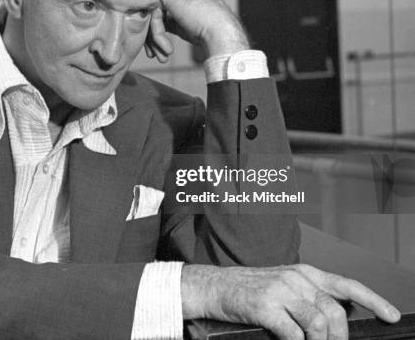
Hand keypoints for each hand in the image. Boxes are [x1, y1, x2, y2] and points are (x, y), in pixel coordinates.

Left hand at [144, 0, 248, 62]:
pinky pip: (154, 17)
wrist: (221, 30)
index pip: (163, 3)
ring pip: (153, 13)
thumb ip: (169, 15)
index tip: (159, 46)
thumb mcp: (185, 18)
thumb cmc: (209, 28)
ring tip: (162, 55)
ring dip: (155, 38)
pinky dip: (158, 35)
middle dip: (153, 32)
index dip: (159, 25)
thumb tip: (153, 21)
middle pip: (155, 6)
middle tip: (155, 54)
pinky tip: (167, 48)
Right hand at [181, 263, 400, 339]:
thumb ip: (310, 296)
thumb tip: (335, 319)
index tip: (392, 315)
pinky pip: (294, 334)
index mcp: (304, 273)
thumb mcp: (284, 285)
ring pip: (319, 324)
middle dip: (338, 337)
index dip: (373, 299)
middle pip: (335, 312)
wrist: (214, 286)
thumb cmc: (249, 290)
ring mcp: (281, 291)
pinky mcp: (265, 306)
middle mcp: (296, 278)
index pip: (347, 285)